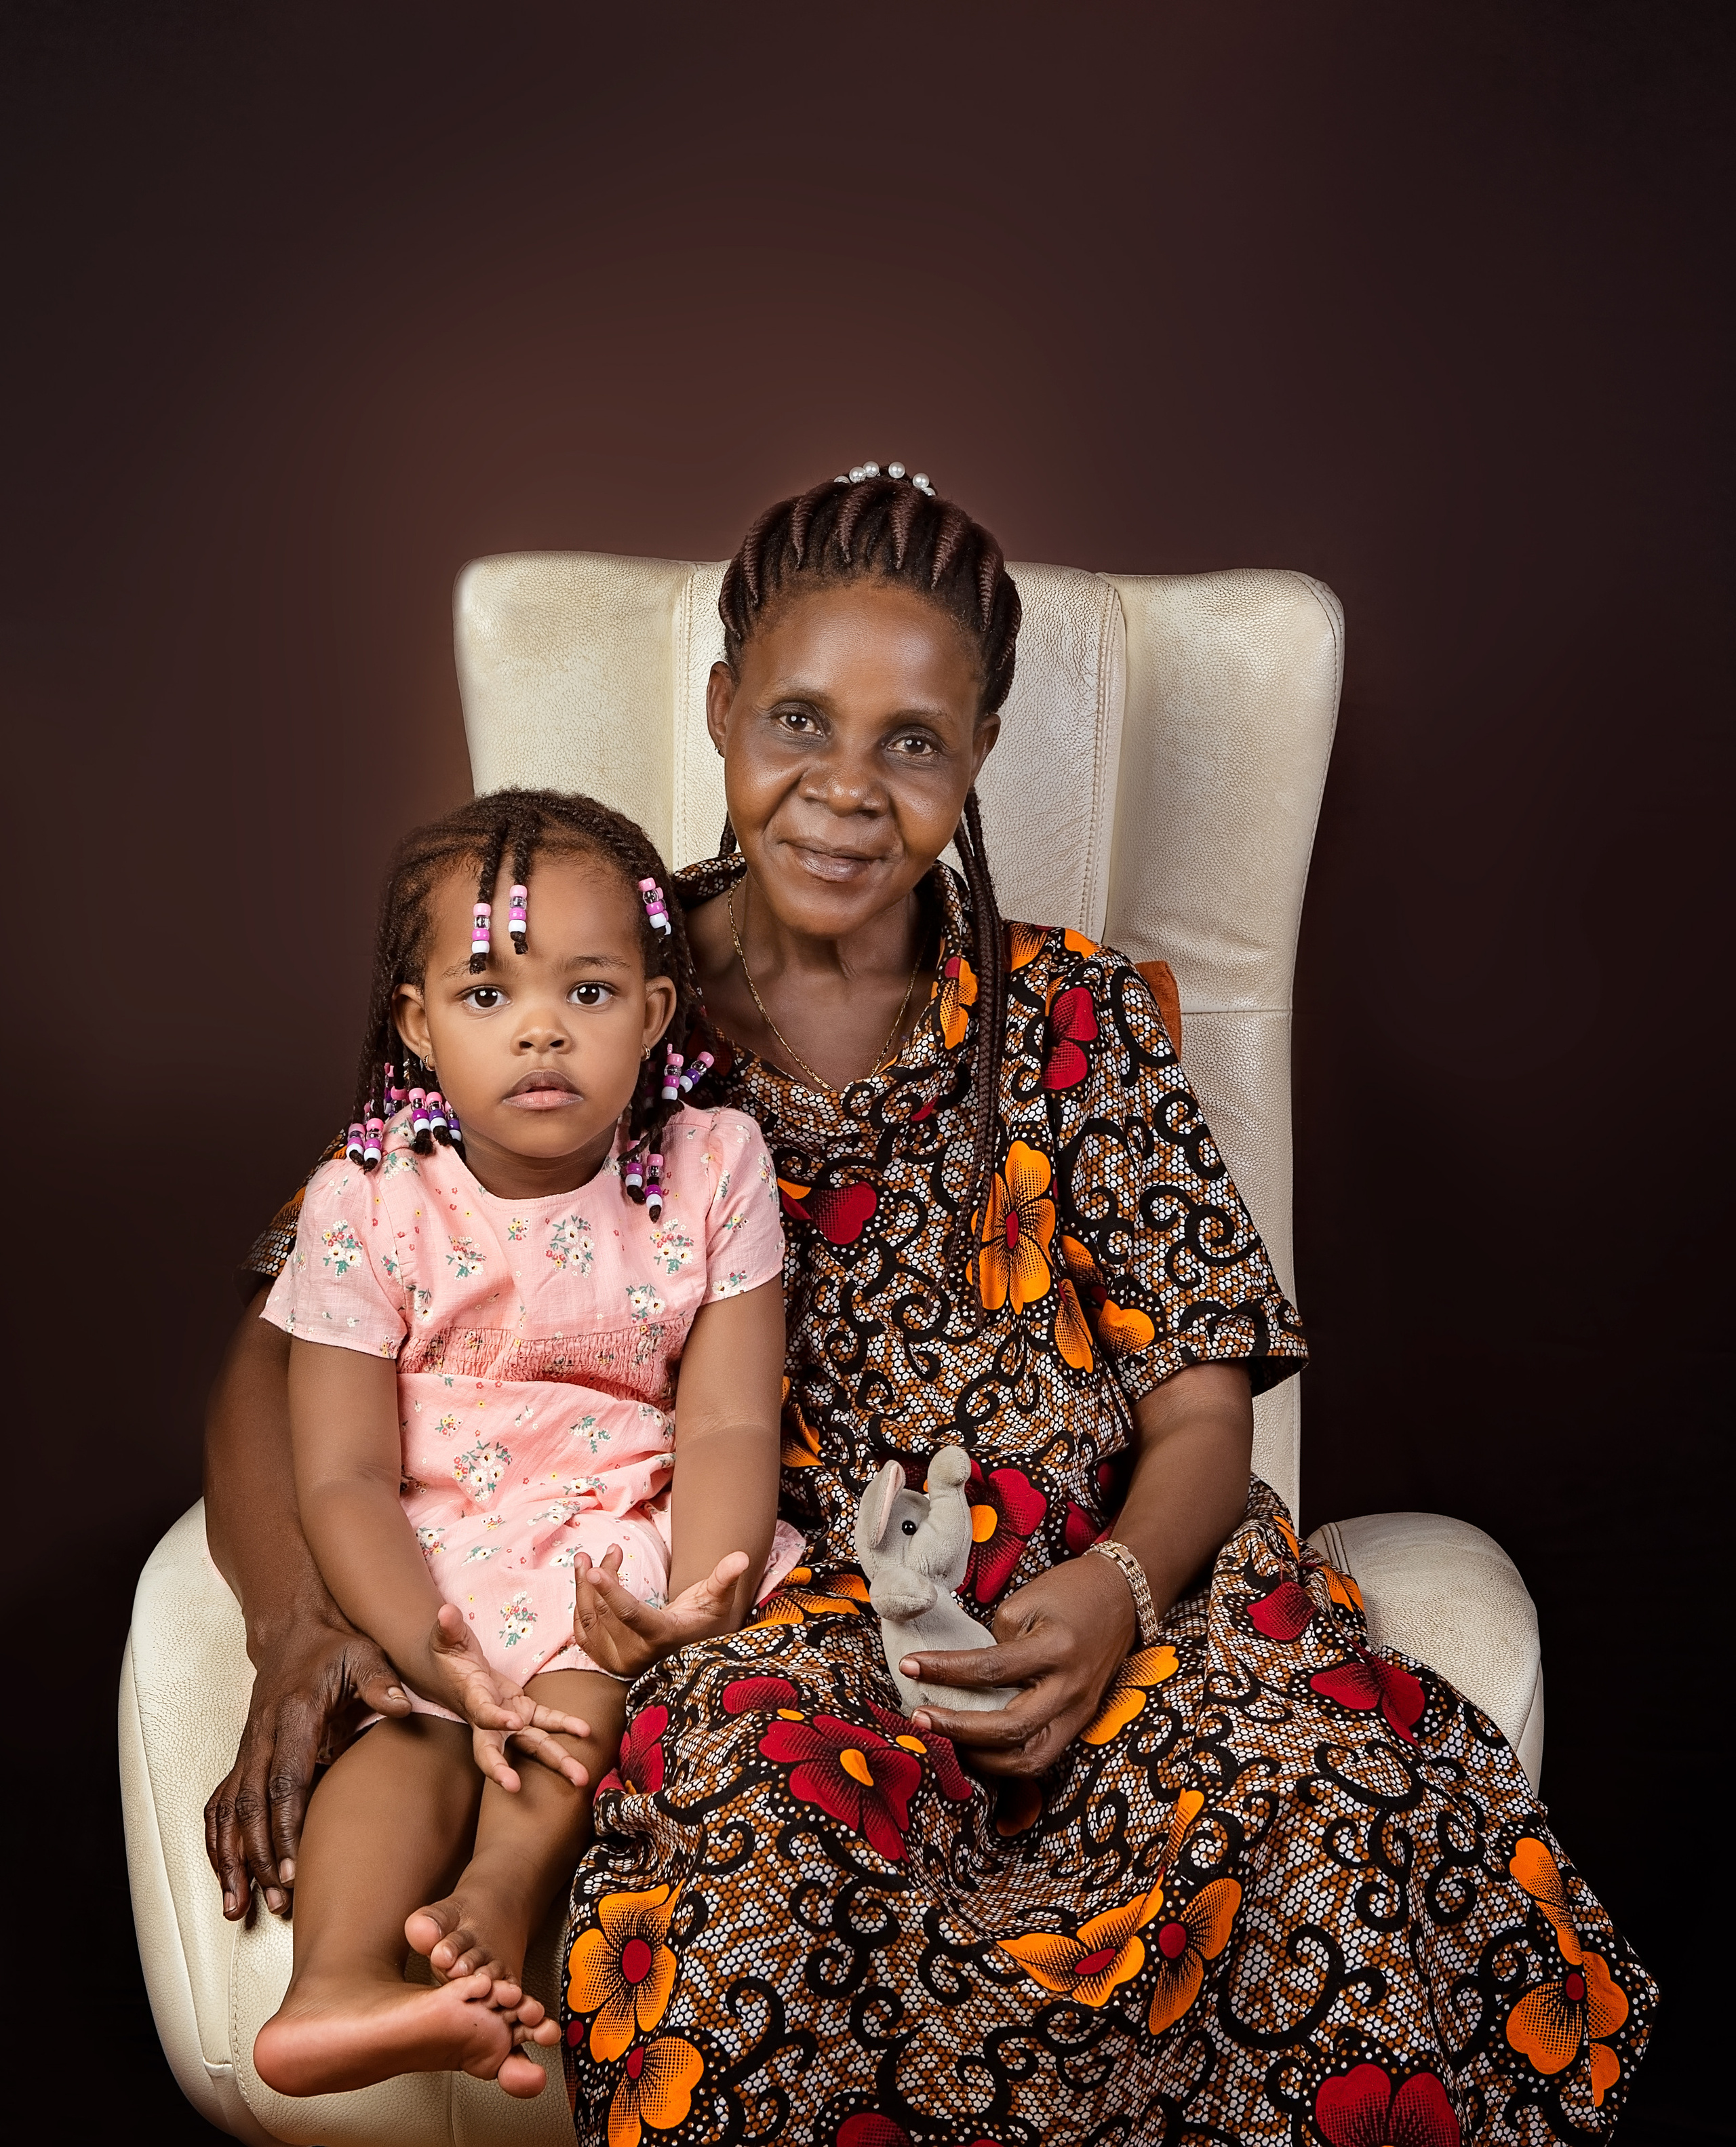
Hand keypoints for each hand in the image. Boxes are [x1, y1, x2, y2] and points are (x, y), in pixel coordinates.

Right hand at [204, 1611, 410, 1919]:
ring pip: (230, 1812)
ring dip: (233, 1860)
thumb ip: (380, 1681)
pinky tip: (226, 1878)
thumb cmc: (338, 1646)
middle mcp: (262, 1736)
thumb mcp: (365, 1653)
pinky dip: (219, 1844)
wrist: (296, 1629)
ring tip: (240, 1906)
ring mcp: (248, 1749)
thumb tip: (399, 1707)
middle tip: (280, 1900)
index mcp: (294, 1715)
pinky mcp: (243, 1759)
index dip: (286, 1827)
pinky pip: (221, 1806)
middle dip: (262, 1857)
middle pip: (254, 1806)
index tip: (294, 1869)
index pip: (286, 1780)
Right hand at [424, 1604, 591, 1792]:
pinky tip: (587, 1732)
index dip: (495, 1718)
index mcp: (472, 1699)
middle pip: (494, 1749)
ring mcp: (508, 1719)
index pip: (482, 1713)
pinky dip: (565, 1725)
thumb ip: (449, 1627)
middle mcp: (488, 1719)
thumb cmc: (447, 1654)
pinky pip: (546, 1721)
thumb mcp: (446, 1638)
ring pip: (531, 1745)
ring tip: (581, 1778)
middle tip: (515, 1788)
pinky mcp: (522, 1711)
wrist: (453, 1671)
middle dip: (503, 1770)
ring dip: (556, 1761)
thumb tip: (445, 1612)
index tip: (512, 1721)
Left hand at [572, 1545, 751, 1677]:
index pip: (630, 1614)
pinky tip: (583, 1584)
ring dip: (583, 1587)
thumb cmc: (704, 1621)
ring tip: (584, 1559)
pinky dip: (579, 1607)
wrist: (689, 1652)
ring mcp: (619, 1661)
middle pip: (607, 1611)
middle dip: (600, 1576)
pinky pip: (582, 1634)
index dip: (611, 1591)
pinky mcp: (607, 1661)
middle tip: (606, 1550)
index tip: (595, 1569)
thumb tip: (741, 1556)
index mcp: (662, 1636)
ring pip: (590, 1621)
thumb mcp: (716, 1600)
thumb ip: (724, 1578)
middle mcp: (637, 1654)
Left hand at [900, 1555, 1136, 1777]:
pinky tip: (975, 1749)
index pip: (992, 1669)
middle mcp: (1070, 1689)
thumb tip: (963, 1676)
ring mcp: (1079, 1713)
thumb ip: (996, 1643)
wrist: (1123, 1597)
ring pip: (1029, 1760)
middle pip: (1011, 1730)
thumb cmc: (1071, 1592)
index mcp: (1056, 1650)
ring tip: (944, 1741)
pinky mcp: (1078, 1723)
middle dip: (959, 1730)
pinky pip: (1040, 1756)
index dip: (945, 1670)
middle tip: (920, 1719)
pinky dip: (1004, 1760)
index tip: (909, 1666)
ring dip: (981, 1758)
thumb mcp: (1027, 1602)